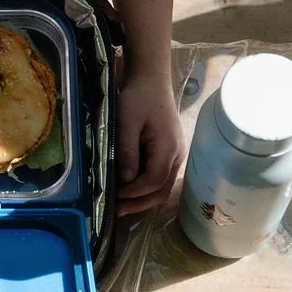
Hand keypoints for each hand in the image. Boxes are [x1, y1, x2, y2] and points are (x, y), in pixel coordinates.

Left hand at [117, 70, 183, 214]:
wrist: (151, 81)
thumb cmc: (138, 98)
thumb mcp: (127, 122)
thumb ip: (128, 151)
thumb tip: (125, 180)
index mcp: (168, 147)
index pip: (154, 180)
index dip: (134, 192)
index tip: (114, 195)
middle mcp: (177, 155)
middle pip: (161, 190)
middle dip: (139, 203)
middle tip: (115, 211)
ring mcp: (175, 155)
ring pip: (162, 187)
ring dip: (142, 199)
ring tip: (120, 205)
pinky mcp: (169, 153)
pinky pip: (160, 177)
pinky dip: (145, 188)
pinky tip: (129, 190)